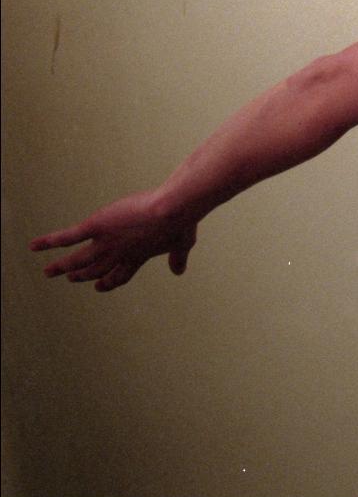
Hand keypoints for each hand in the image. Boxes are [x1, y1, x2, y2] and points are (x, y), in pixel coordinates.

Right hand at [30, 189, 198, 291]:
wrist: (172, 210)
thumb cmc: (182, 223)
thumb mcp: (183, 243)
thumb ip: (178, 257)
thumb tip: (179, 270)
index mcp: (138, 257)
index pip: (120, 275)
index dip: (109, 283)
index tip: (100, 287)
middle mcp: (118, 254)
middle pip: (96, 270)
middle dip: (84, 275)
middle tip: (72, 278)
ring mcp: (105, 242)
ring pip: (77, 260)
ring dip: (62, 267)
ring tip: (48, 272)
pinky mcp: (95, 226)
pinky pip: (67, 237)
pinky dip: (49, 242)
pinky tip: (34, 246)